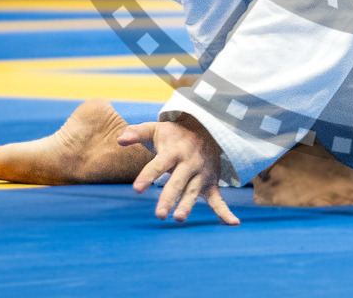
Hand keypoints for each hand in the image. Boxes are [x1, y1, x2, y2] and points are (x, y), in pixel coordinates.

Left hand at [119, 113, 238, 224]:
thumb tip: (119, 139)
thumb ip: (137, 133)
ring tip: (179, 218)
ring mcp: (202, 173)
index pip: (160, 164)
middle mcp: (189, 162)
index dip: (148, 175)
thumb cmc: (176, 134)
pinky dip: (225, 211)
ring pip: (194, 191)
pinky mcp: (211, 182)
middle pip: (178, 181)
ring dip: (188, 204)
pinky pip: (218, 199)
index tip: (136, 189)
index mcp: (174, 150)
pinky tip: (232, 223)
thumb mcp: (158, 129)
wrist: (208, 128)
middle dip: (169, 197)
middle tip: (159, 214)